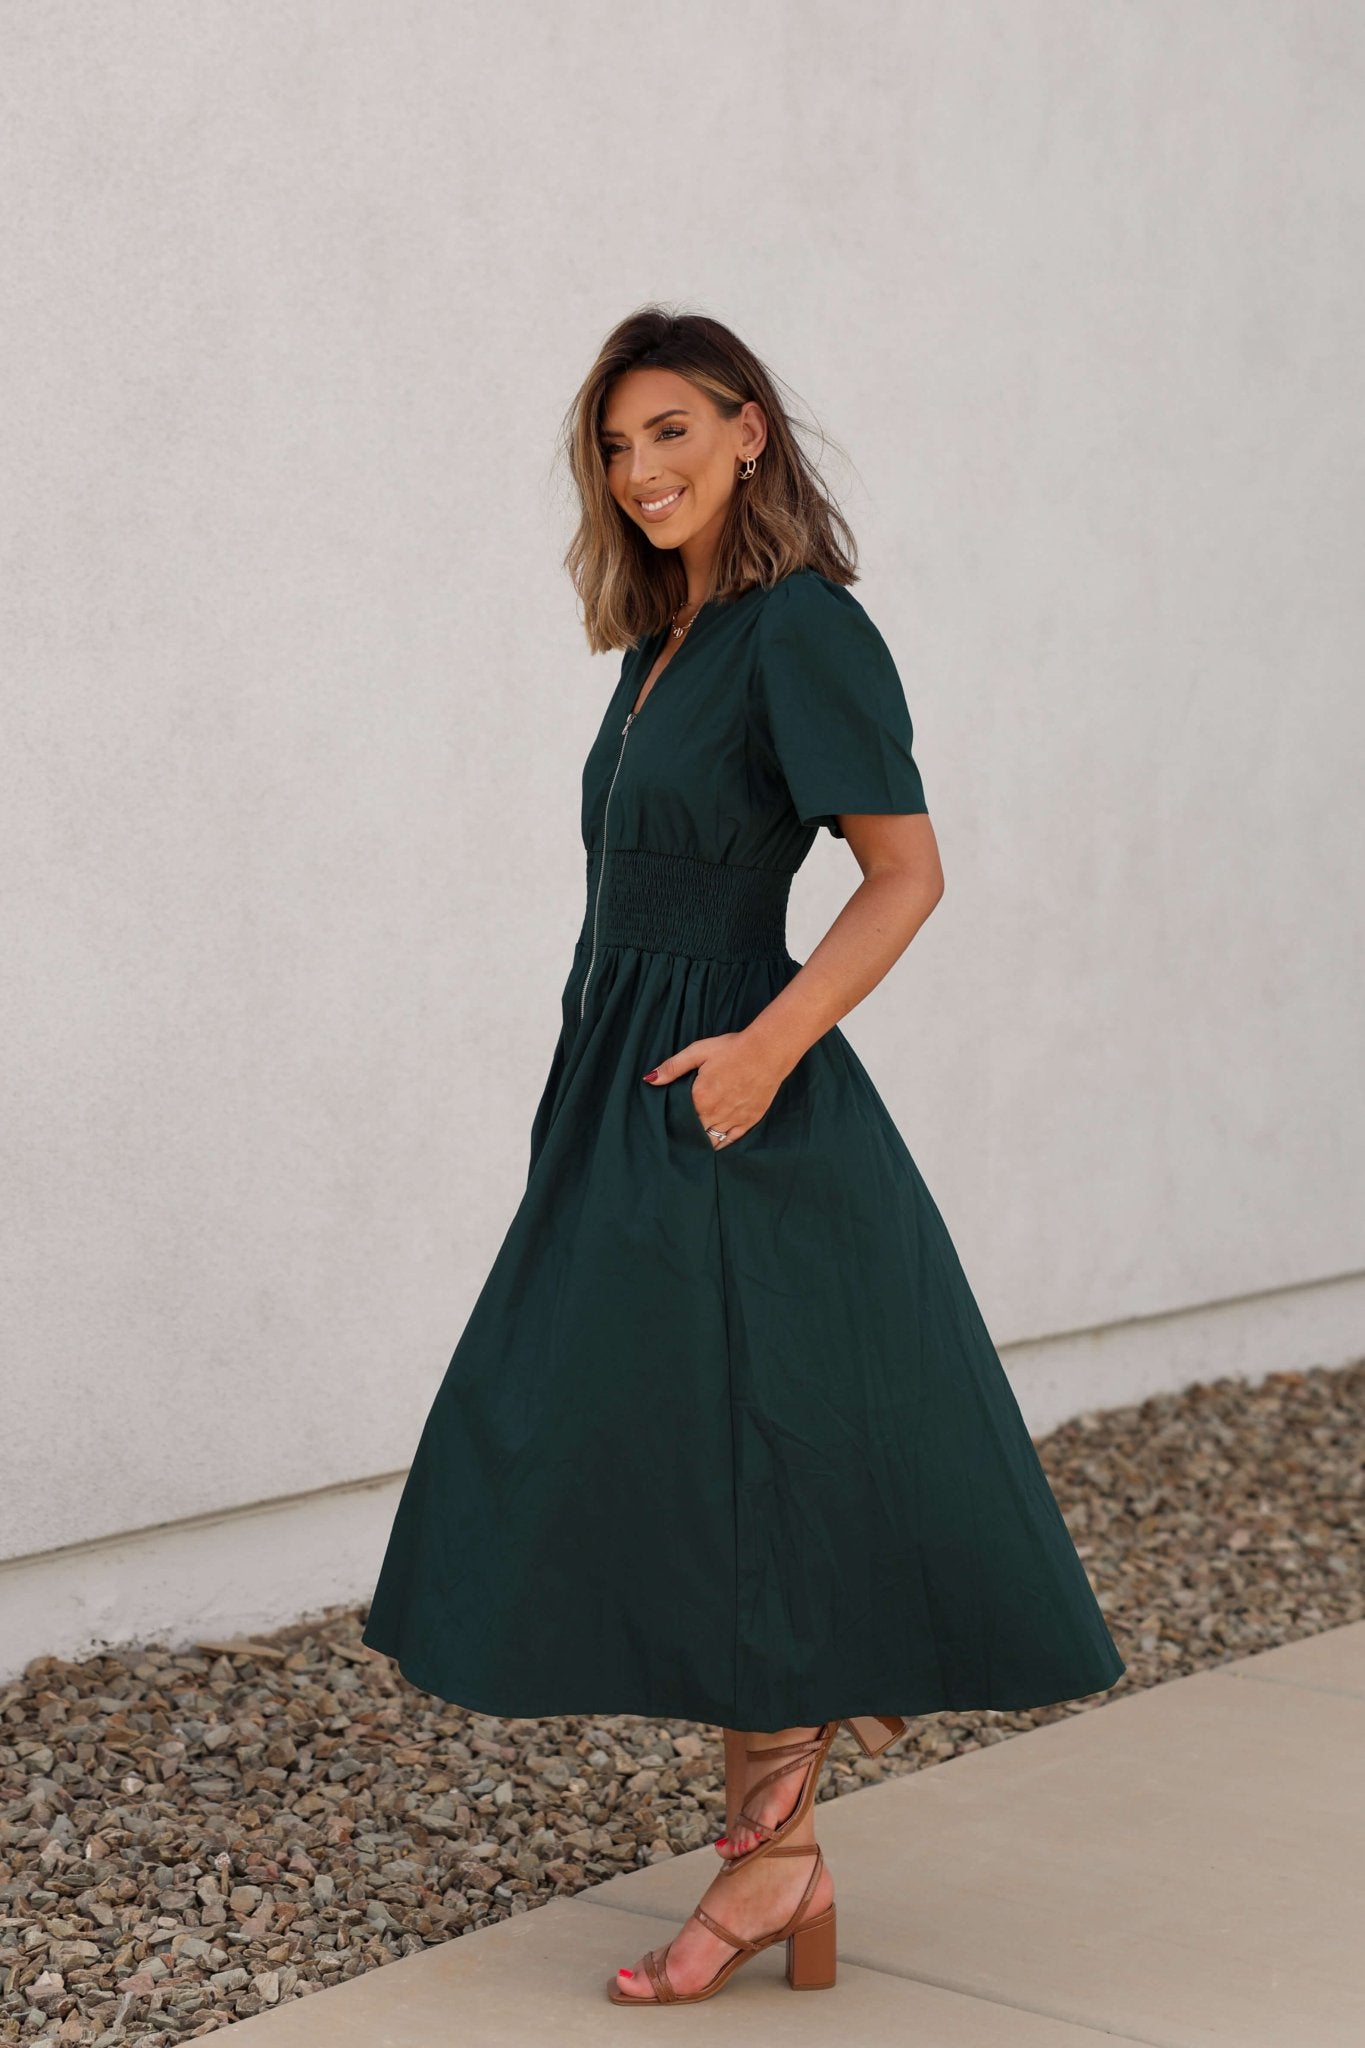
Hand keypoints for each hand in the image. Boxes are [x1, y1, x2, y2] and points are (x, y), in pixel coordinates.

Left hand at [642, 1031, 788, 1146]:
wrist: (768, 1051)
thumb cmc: (733, 1048)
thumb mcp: (698, 1051)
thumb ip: (673, 1067)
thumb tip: (650, 1079)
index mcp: (700, 1097)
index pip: (679, 1118)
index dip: (673, 1120)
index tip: (668, 1122)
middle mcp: (715, 1113)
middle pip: (694, 1132)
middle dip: (686, 1133)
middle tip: (678, 1134)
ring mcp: (733, 1119)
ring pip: (711, 1140)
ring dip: (701, 1141)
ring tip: (693, 1141)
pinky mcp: (749, 1121)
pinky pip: (731, 1140)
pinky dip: (720, 1144)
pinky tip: (713, 1144)